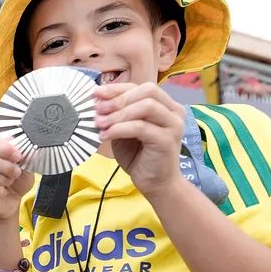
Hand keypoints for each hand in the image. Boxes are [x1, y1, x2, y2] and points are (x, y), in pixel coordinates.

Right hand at [0, 135, 30, 220]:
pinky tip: (3, 192)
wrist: (13, 201)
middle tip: (16, 172)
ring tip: (9, 182)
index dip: (3, 147)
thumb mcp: (26, 168)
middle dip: (2, 165)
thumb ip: (25, 159)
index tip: (17, 156)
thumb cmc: (17, 181)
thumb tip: (24, 154)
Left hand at [94, 82, 185, 198]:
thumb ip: (117, 116)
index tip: (96, 93)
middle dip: (118, 98)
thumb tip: (96, 102)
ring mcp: (173, 125)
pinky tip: (105, 135)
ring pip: (146, 106)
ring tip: (99, 123)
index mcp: (165, 105)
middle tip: (97, 108)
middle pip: (148, 91)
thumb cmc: (139, 157)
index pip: (141, 87)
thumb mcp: (125, 131)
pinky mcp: (166, 141)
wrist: (155, 184)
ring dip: (118, 113)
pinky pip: (141, 127)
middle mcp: (173, 112)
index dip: (118, 88)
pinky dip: (120, 129)